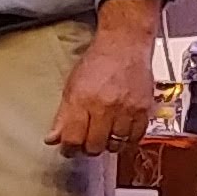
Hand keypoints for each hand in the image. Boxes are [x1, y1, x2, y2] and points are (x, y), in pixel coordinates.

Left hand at [46, 29, 154, 157]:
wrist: (125, 45)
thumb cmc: (98, 62)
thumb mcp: (71, 86)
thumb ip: (62, 115)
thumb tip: (52, 139)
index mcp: (82, 99)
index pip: (73, 138)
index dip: (68, 149)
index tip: (68, 149)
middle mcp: (105, 106)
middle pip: (95, 146)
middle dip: (87, 148)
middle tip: (86, 142)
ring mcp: (127, 109)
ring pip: (116, 144)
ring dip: (108, 145)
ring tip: (104, 136)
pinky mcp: (144, 109)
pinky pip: (136, 137)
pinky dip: (127, 140)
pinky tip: (120, 134)